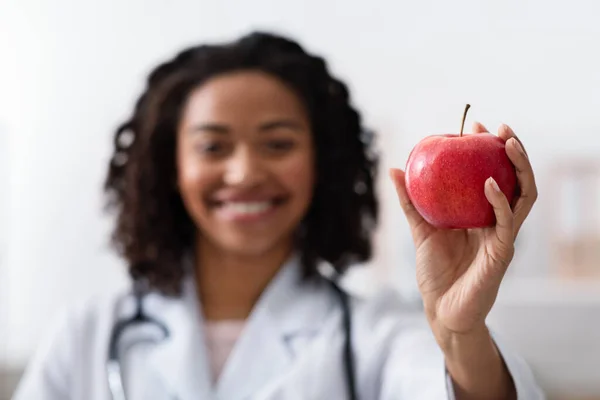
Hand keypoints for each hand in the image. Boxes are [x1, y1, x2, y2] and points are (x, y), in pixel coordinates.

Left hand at [391, 123, 537, 335]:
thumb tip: (394, 168)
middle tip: (500, 128)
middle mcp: (497, 221)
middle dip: (512, 151)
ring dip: (518, 168)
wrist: (441, 308)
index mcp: (481, 214)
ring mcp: (503, 235)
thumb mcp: (420, 229)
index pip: (493, 174)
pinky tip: (488, 183)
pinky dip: (500, 201)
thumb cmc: (435, 271)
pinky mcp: (502, 252)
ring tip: (507, 144)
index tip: (476, 126)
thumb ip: (410, 201)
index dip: (488, 149)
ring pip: (523, 195)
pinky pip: (507, 221)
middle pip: (515, 180)